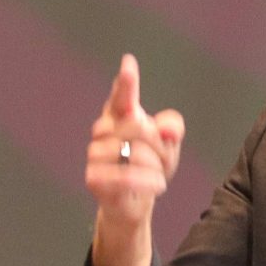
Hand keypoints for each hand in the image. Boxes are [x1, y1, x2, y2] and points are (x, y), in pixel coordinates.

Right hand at [84, 54, 183, 265]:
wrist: (135, 201)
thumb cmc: (149, 165)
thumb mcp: (169, 144)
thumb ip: (172, 127)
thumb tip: (166, 128)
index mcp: (119, 114)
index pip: (122, 96)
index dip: (126, 82)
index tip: (129, 64)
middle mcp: (102, 130)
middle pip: (140, 128)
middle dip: (160, 145)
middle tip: (163, 159)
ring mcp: (94, 153)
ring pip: (135, 154)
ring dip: (155, 167)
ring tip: (156, 175)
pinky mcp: (93, 177)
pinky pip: (127, 177)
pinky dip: (148, 182)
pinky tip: (157, 185)